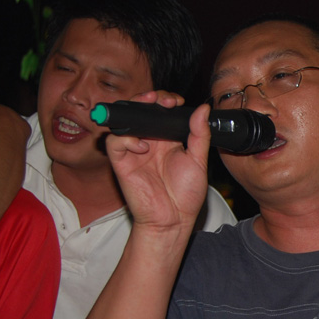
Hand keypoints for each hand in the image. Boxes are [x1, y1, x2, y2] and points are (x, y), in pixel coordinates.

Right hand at [106, 92, 211, 233]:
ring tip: (149, 108)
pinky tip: (143, 146)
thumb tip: (203, 109)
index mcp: (167, 139)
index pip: (159, 111)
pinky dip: (126, 139)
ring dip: (134, 110)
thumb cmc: (185, 194)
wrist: (174, 219)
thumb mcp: (198, 161)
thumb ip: (200, 134)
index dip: (164, 100)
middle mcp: (149, 142)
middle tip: (161, 99)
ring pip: (124, 120)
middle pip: (139, 110)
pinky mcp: (122, 163)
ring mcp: (134, 151)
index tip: (175, 101)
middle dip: (148, 99)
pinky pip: (115, 143)